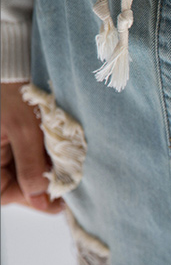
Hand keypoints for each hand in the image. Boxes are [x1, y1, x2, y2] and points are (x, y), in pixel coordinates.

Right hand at [1, 81, 63, 213]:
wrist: (11, 63)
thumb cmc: (10, 90)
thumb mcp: (24, 130)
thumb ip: (31, 167)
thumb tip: (39, 200)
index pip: (8, 195)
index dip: (34, 200)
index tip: (61, 200)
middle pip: (20, 186)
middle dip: (45, 184)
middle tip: (70, 180)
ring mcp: (5, 148)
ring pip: (30, 173)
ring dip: (49, 170)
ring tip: (66, 162)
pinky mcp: (15, 140)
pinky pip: (33, 158)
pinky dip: (48, 157)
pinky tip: (59, 150)